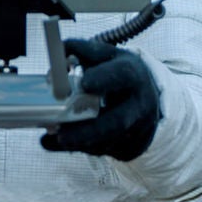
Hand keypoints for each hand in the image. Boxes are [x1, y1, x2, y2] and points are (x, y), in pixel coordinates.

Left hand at [39, 37, 161, 161]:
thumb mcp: (107, 57)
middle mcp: (139, 104)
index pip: (122, 76)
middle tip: (60, 132)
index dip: (103, 78)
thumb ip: (82, 51)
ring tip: (55, 139)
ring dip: (79, 143)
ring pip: (108, 142)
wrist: (146, 97)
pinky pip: (103, 151)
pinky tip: (58, 144)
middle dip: (88, 130)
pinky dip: (80, 148)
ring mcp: (137, 129)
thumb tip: (59, 52)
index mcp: (133, 75)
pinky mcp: (130, 146)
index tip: (83, 83)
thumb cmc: (119, 75)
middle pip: (117, 122)